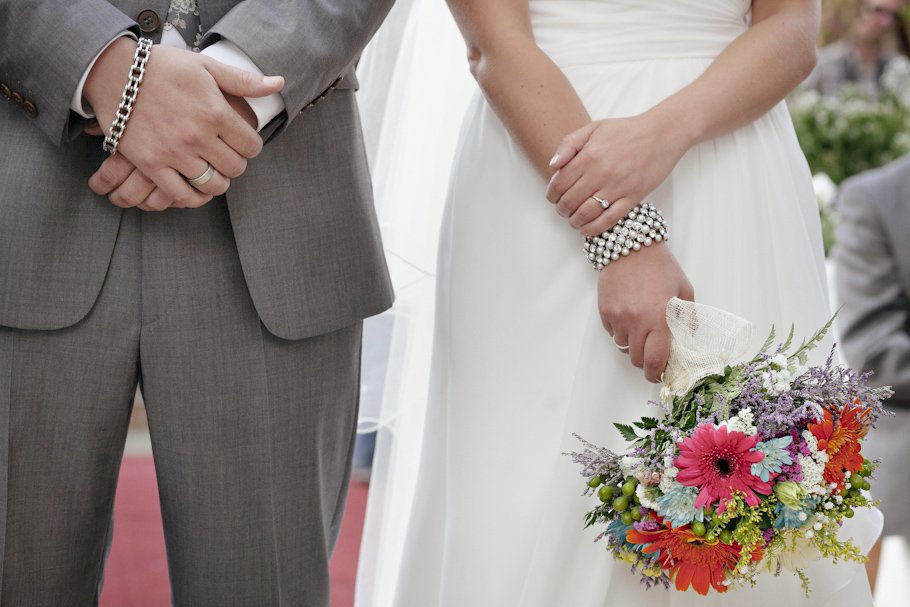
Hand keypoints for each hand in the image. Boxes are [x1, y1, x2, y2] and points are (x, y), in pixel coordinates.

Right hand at [84, 38, 282, 208]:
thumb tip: (278, 83)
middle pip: (235, 168)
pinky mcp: (151, 164)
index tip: (241, 142)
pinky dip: (193, 198)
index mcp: (215, 111)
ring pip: (212, 185)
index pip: (252, 146)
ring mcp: (174, 153)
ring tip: (212, 171)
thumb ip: (243, 80)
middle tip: (226, 156)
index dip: (251, 146)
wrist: (113, 72)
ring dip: (217, 181)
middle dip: (235, 164)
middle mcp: (198, 135)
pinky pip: (181, 195)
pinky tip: (195, 188)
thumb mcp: (206, 67)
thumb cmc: (163, 67)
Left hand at [545, 112, 689, 235]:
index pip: (560, 184)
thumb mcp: (593, 128)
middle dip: (562, 209)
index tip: (553, 197)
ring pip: (586, 214)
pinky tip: (587, 228)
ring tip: (573, 219)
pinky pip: (609, 220)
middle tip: (563, 209)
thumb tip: (552, 166)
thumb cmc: (626, 130)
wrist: (662, 134)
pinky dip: (594, 228)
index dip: (552, 194)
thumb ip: (568, 144)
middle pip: (570, 201)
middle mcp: (601, 173)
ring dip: (574, 221)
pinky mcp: (633, 197)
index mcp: (589, 156)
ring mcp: (618, 187)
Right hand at [598, 243, 693, 381]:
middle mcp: (636, 321)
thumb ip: (687, 318)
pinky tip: (629, 316)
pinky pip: (612, 332)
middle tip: (652, 354)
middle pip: (637, 359)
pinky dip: (620, 331)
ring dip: (632, 345)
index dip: (657, 373)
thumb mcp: (684, 290)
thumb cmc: (660, 267)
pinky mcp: (604, 311)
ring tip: (640, 329)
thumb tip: (685, 341)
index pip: (655, 359)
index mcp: (659, 318)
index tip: (660, 374)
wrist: (631, 246)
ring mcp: (617, 316)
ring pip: (622, 346)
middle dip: (645, 361)